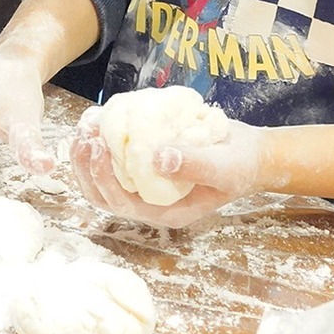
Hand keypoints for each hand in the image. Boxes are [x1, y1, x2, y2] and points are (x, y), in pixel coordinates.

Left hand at [67, 109, 264, 228]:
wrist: (250, 155)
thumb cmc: (240, 165)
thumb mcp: (224, 166)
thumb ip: (194, 165)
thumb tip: (159, 159)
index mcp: (166, 212)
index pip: (123, 204)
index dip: (103, 178)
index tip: (98, 147)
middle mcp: (151, 204)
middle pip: (104, 196)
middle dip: (86, 169)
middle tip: (83, 135)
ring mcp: (146, 187)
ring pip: (103, 180)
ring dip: (87, 157)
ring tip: (84, 127)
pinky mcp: (144, 168)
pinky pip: (114, 162)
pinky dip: (101, 144)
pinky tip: (98, 121)